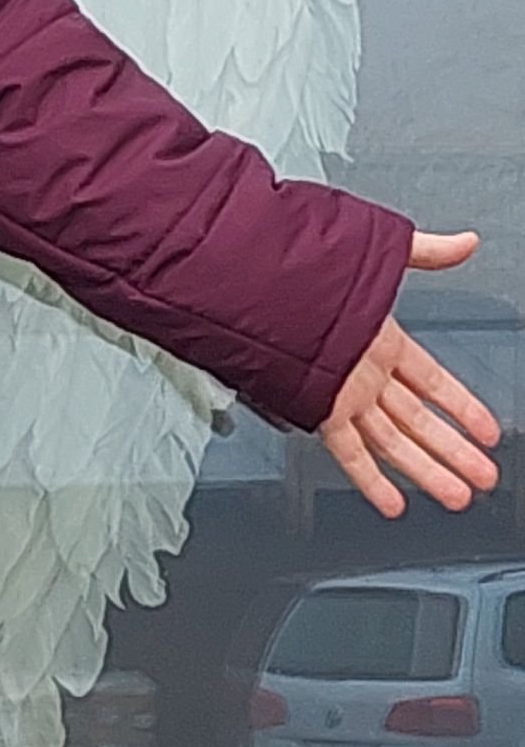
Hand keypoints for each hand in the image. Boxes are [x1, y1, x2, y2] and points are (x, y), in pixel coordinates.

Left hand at [317, 232, 501, 515]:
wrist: (260, 275)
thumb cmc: (310, 264)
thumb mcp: (385, 253)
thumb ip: (428, 253)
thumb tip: (466, 243)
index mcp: (380, 340)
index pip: (433, 383)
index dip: (463, 407)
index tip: (486, 430)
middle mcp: (363, 372)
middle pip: (420, 422)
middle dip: (454, 452)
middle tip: (482, 478)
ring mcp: (344, 393)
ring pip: (395, 443)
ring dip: (428, 471)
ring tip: (457, 496)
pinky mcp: (320, 407)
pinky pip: (351, 451)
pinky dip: (372, 479)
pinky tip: (392, 503)